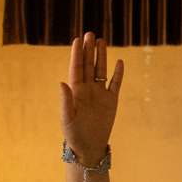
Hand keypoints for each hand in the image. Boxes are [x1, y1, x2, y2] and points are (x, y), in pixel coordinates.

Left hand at [59, 32, 123, 165]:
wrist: (89, 147)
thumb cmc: (74, 135)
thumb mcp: (68, 119)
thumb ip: (65, 100)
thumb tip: (62, 82)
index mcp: (75, 91)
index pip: (76, 68)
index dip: (77, 54)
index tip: (78, 40)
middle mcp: (87, 89)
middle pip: (88, 65)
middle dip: (89, 50)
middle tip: (90, 34)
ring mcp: (100, 94)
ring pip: (101, 70)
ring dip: (101, 57)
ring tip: (101, 41)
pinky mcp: (111, 101)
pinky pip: (115, 84)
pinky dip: (118, 73)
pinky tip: (119, 62)